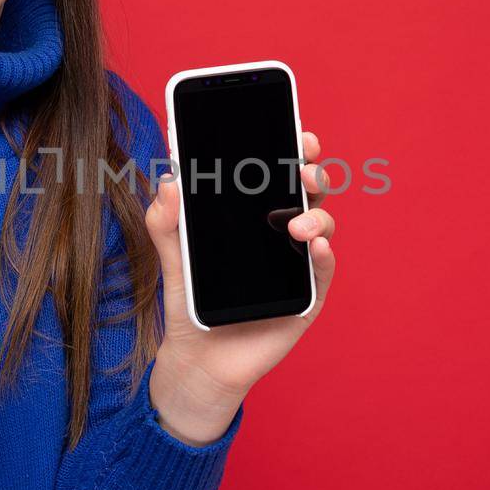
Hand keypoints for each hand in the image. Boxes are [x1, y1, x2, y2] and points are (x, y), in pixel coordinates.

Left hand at [144, 129, 336, 401]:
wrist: (198, 358)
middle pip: (308, 190)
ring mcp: (299, 262)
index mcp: (255, 213)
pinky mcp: (308, 296)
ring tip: (296, 226)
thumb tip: (168, 181)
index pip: (278, 171)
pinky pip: (323, 270)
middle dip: (312, 169)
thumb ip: (165, 221)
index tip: (297, 131)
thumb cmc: (192, 300)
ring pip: (322, 225)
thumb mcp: (172, 256)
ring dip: (316, 216)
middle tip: (303, 165)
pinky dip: (324, 255)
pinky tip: (313, 246)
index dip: (291, 147)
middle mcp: (283, 230)